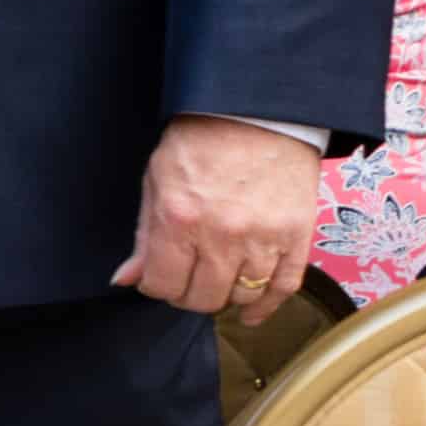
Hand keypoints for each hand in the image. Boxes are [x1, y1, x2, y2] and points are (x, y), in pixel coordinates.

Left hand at [116, 114, 324, 318]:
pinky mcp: (298, 236)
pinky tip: (251, 311)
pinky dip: (266, 306)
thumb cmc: (201, 141)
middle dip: (188, 294)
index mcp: (180, 219)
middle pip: (202, 298)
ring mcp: (265, 238)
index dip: (156, 286)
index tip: (159, 276)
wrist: (259, 113)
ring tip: (217, 279)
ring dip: (225, 296)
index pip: (162, 285)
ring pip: (241, 296)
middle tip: (188, 278)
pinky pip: (284, 288)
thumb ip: (145, 235)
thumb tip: (127, 279)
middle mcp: (223, 235)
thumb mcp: (157, 180)